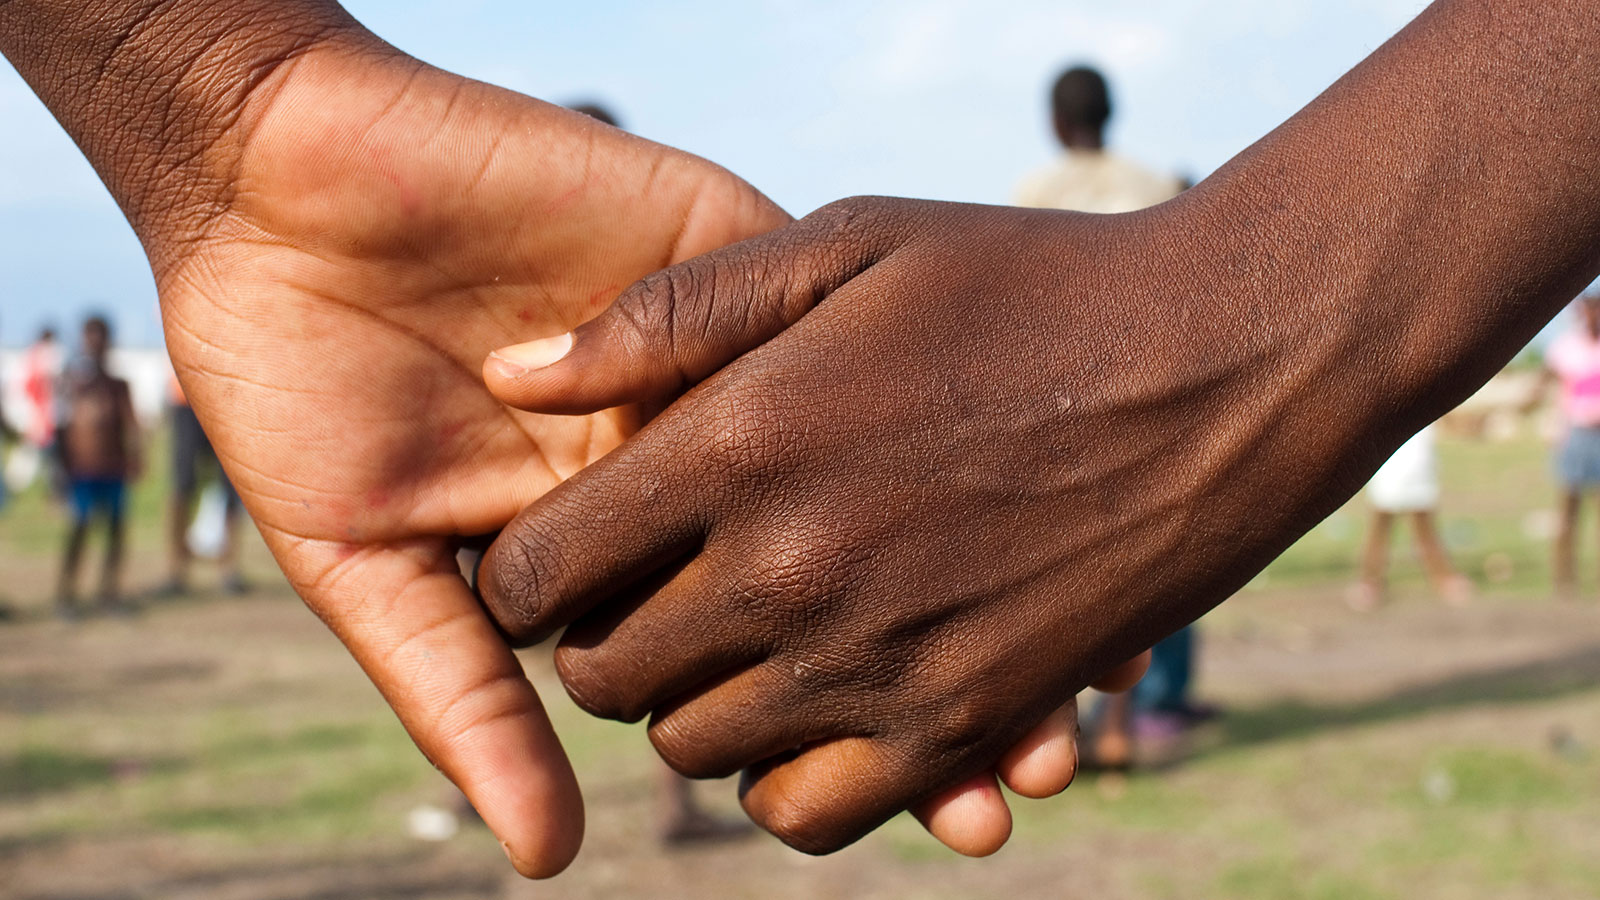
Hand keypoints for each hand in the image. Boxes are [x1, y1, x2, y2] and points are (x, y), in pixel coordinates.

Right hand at [135, 34, 1087, 871]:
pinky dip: (893, 388)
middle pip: (841, 564)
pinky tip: (979, 472)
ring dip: (952, 543)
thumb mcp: (369, 560)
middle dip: (935, 661)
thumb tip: (549, 857)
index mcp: (619, 538)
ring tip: (1056, 655)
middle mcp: (687, 454)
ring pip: (864, 451)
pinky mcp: (709, 249)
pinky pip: (815, 316)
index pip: (757, 645)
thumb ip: (462, 695)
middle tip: (1035, 770)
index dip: (856, 725)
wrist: (271, 192)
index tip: (963, 813)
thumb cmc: (292, 383)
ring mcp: (709, 356)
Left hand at [475, 196, 1293, 852]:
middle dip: (603, 638)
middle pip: (603, 676)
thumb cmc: (1026, 284)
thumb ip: (666, 315)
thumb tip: (511, 375)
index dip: (526, 570)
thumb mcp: (845, 243)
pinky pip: (808, 815)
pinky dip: (785, 780)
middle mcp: (789, 570)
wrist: (1222, 361)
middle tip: (657, 592)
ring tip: (744, 640)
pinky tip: (812, 708)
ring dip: (693, 705)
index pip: (538, 571)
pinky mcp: (964, 724)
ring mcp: (877, 661)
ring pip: (693, 752)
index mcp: (740, 444)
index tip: (564, 553)